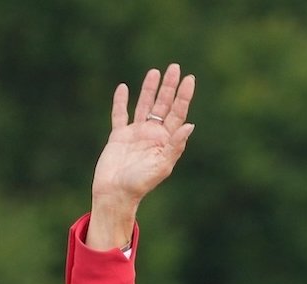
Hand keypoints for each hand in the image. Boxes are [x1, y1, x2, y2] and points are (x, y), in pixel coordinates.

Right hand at [85, 64, 196, 250]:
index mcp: (165, 141)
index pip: (177, 113)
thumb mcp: (162, 165)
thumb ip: (175, 146)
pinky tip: (123, 88)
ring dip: (149, 90)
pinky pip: (120, 115)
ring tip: (155, 72)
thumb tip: (190, 125)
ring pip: (144, 106)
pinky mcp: (118, 136)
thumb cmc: (141, 183)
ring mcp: (135, 134)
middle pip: (163, 105)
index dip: (183, 96)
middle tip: (174, 67)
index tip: (189, 79)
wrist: (115, 193)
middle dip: (169, 87)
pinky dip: (121, 102)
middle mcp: (152, 135)